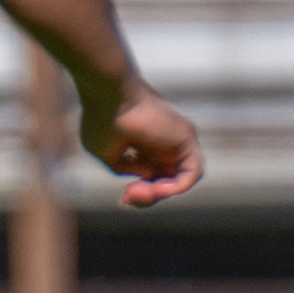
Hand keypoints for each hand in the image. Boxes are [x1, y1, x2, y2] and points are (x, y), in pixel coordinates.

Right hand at [81, 82, 201, 207]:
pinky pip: (193, 172)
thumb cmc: (100, 119)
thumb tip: (146, 175)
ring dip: (160, 193)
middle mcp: (163, 144)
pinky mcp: (187, 138)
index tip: (123, 198)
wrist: (107, 94)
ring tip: (140, 191)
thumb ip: (125, 168)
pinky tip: (157, 186)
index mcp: (144, 147)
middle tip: (128, 197)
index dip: (140, 195)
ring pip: (179, 180)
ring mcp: (175, 141)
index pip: (151, 179)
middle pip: (165, 182)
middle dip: (148, 197)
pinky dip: (177, 186)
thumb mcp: (106, 154)